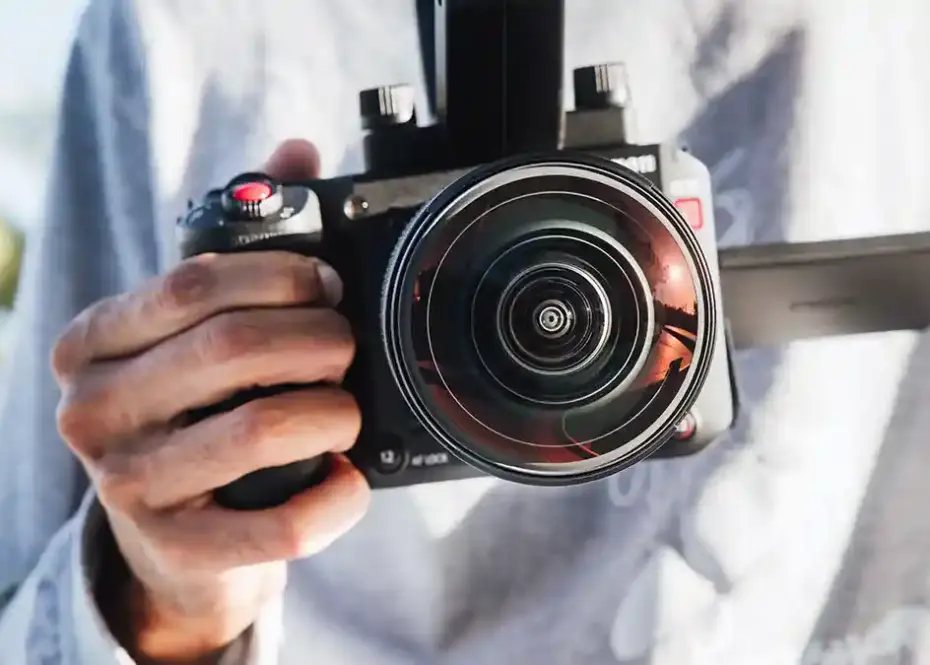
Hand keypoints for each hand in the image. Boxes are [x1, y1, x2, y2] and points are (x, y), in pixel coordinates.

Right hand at [51, 140, 370, 663]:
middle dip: (319, 339)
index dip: (283, 276)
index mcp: (95, 340)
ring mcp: (130, 486)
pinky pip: (280, 523)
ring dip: (334, 411)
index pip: (195, 284)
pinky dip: (337, 496)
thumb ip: (240, 239)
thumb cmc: (188, 411)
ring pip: (262, 429)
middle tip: (347, 346)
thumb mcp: (191, 328)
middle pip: (233, 348)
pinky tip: (347, 476)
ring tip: (346, 410)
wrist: (170, 537)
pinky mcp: (179, 550)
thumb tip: (295, 151)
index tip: (328, 287)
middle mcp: (95, 409)